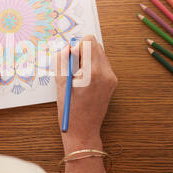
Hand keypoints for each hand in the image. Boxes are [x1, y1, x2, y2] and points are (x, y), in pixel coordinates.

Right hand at [55, 35, 116, 152]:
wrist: (83, 131)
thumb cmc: (70, 111)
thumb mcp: (60, 84)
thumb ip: (62, 62)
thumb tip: (67, 48)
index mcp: (93, 73)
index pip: (89, 41)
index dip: (77, 47)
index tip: (71, 60)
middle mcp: (106, 73)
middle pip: (96, 45)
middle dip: (82, 52)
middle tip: (73, 68)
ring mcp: (111, 78)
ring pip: (99, 53)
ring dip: (87, 59)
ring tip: (78, 77)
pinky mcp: (112, 82)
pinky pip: (102, 64)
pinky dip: (92, 66)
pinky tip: (84, 81)